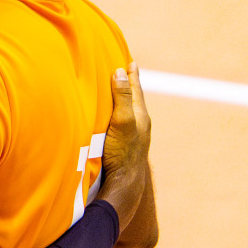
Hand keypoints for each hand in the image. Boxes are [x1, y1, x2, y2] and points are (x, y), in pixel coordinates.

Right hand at [96, 63, 151, 233]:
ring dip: (121, 101)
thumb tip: (121, 71)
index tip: (131, 61)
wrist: (123, 186)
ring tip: (116, 92)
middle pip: (133, 99)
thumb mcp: (123, 122)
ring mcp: (130, 137)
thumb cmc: (122, 154)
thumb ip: (123, 98)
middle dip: (128, 85)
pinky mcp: (121, 147)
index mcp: (140, 116)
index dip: (132, 74)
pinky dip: (115, 115)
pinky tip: (108, 120)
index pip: (136, 89)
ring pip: (127, 113)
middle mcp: (138, 126)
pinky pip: (119, 124)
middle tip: (124, 71)